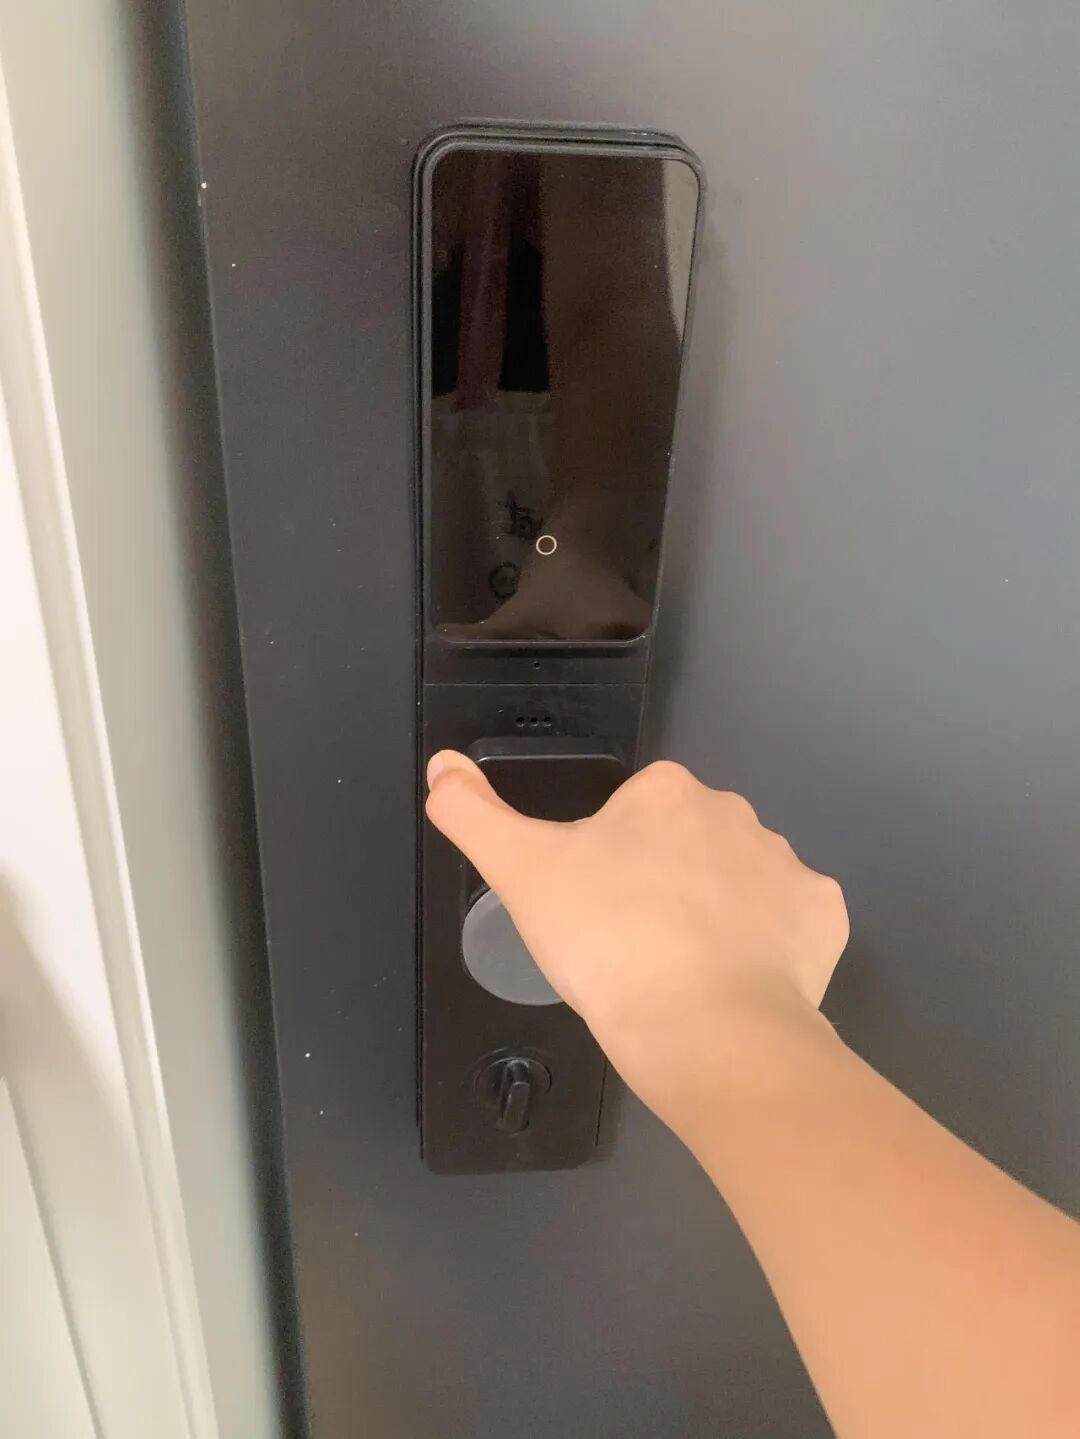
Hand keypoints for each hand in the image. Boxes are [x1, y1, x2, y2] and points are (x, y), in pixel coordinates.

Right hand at [425, 752, 848, 1147]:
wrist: (708, 1032)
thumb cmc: (609, 944)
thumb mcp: (521, 874)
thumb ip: (473, 814)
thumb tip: (441, 764)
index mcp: (666, 792)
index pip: (630, 813)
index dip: (608, 862)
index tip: (597, 911)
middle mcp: (735, 812)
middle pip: (688, 843)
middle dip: (665, 883)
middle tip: (634, 945)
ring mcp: (789, 865)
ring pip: (740, 882)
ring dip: (718, 914)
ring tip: (685, 974)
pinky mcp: (825, 918)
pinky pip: (791, 924)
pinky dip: (770, 949)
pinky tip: (739, 983)